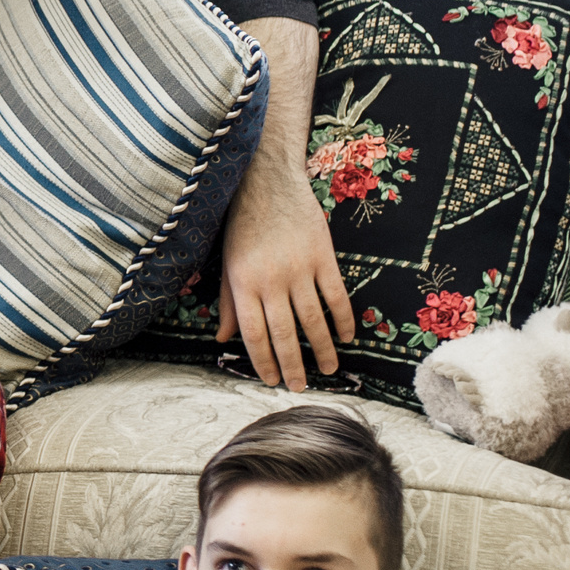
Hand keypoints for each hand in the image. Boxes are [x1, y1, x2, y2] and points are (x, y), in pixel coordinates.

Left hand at [215, 165, 352, 390]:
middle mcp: (271, 279)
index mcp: (243, 282)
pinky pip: (336, 295)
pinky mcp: (323, 256)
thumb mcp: (228, 263)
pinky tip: (347, 336)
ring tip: (329, 370)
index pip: (253, 332)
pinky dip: (344, 319)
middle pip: (284, 332)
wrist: (266, 181)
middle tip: (300, 387)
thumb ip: (229, 302)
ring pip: (314, 319)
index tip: (271, 381)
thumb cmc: (242, 225)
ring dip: (323, 349)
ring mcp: (299, 268)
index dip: (263, 360)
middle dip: (293, 364)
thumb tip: (223, 339)